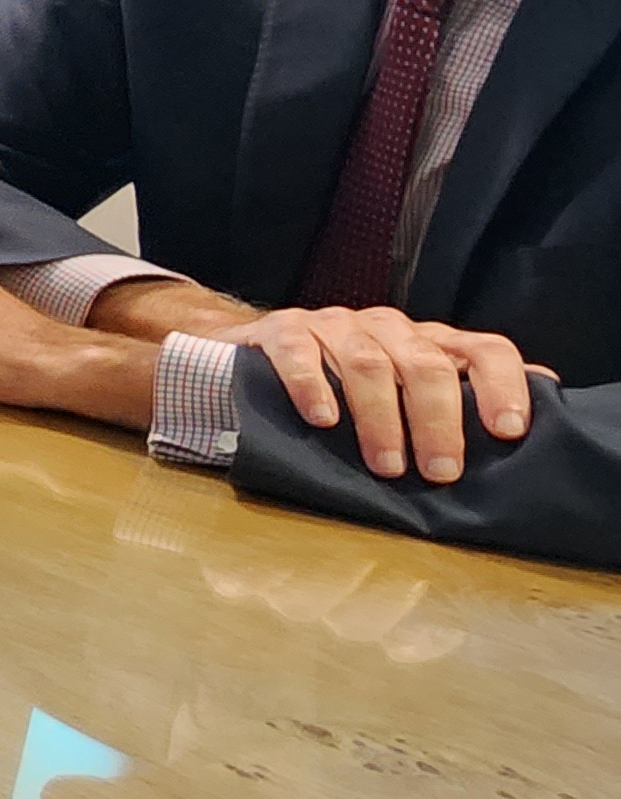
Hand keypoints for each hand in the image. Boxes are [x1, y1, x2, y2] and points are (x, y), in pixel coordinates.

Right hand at [222, 306, 541, 483]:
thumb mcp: (407, 384)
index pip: (481, 349)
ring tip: (387, 466)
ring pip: (368, 363)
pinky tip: (323, 420)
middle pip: (423, 364)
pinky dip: (312, 387)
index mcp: (425, 340)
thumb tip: (545, 395)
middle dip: (437, 420)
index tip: (507, 431)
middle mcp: (385, 327)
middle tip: (440, 472)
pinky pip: (300, 355)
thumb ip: (462, 392)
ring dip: (381, 418)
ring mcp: (333, 326)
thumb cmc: (341, 379)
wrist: (252, 349)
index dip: (501, 386)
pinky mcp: (282, 333)